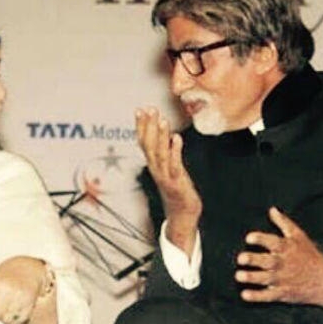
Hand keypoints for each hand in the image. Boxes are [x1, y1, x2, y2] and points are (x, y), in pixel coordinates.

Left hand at [0, 256, 47, 323]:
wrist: (30, 266)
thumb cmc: (9, 273)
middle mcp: (9, 290)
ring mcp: (21, 297)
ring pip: (8, 319)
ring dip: (6, 317)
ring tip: (8, 308)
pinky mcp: (31, 302)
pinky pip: (20, 320)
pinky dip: (17, 319)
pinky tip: (16, 311)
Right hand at [135, 108, 201, 227]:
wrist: (182, 214)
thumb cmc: (177, 189)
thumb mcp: (168, 168)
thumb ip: (165, 152)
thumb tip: (165, 134)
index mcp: (153, 165)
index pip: (143, 142)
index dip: (141, 126)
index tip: (140, 110)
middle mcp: (156, 169)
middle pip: (149, 145)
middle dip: (149, 126)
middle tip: (149, 109)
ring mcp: (165, 176)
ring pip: (160, 154)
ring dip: (160, 136)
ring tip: (162, 120)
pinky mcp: (176, 183)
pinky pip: (174, 165)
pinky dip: (174, 151)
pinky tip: (177, 138)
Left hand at [235, 207, 322, 311]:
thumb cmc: (309, 255)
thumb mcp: (298, 236)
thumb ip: (283, 222)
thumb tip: (272, 209)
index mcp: (286, 248)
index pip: (273, 242)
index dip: (260, 239)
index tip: (249, 238)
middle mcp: (283, 263)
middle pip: (267, 261)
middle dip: (253, 260)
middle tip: (241, 258)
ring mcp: (283, 279)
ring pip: (265, 279)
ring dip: (251, 278)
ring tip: (239, 275)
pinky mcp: (282, 293)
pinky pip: (268, 296)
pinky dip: (256, 296)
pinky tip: (245, 294)